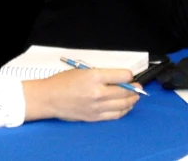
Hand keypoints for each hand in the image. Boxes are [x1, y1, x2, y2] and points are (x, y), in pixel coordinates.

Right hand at [23, 68, 139, 121]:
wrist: (49, 98)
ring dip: (132, 100)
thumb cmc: (63, 82)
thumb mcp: (83, 70)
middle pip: (125, 92)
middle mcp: (98, 92)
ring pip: (123, 105)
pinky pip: (115, 115)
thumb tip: (118, 77)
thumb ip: (101, 74)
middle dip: (135, 88)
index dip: (130, 75)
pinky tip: (126, 107)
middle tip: (138, 86)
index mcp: (95, 77)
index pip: (122, 76)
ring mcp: (97, 107)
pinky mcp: (95, 117)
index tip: (131, 75)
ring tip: (135, 97)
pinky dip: (124, 111)